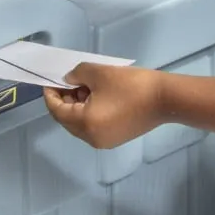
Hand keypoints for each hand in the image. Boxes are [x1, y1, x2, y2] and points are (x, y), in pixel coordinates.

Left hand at [43, 63, 165, 148]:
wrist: (165, 99)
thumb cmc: (130, 85)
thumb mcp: (98, 73)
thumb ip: (76, 74)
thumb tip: (68, 80)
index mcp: (85, 124)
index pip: (57, 111)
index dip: (50, 94)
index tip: (49, 80)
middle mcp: (91, 138)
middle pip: (67, 120)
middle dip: (63, 100)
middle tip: (68, 80)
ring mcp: (104, 141)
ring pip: (80, 124)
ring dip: (77, 105)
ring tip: (83, 84)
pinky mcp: (116, 138)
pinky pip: (93, 126)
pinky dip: (88, 112)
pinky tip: (96, 95)